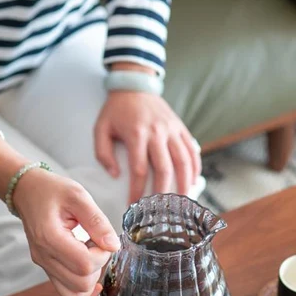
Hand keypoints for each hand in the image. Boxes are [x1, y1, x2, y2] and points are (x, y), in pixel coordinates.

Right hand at [12, 168, 119, 295]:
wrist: (27, 192)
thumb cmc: (51, 191)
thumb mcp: (78, 196)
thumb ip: (97, 221)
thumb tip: (113, 245)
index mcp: (49, 238)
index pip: (84, 265)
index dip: (102, 255)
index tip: (102, 239)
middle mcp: (44, 257)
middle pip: (81, 284)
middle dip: (98, 267)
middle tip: (97, 244)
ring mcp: (44, 266)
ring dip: (90, 279)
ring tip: (90, 255)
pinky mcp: (48, 269)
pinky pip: (67, 294)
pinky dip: (83, 290)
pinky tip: (91, 273)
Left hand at [94, 88, 200, 203]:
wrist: (135, 85)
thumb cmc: (116, 110)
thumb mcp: (101, 128)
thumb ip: (103, 153)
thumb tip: (114, 175)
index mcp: (137, 133)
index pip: (139, 169)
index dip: (136, 190)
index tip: (133, 205)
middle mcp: (158, 132)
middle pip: (164, 168)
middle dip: (163, 192)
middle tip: (160, 210)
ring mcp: (172, 130)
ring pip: (183, 161)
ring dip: (184, 183)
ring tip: (181, 201)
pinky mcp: (181, 128)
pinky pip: (192, 150)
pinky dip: (194, 167)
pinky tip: (193, 182)